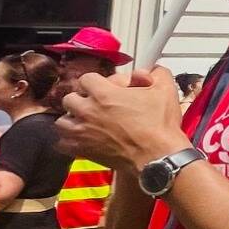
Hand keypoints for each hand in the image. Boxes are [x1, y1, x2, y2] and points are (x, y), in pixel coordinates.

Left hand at [57, 67, 186, 172]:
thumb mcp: (166, 90)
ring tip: (88, 123)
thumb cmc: (159, 126)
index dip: (97, 82)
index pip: (86, 78)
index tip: (106, 88)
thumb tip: (150, 71)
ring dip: (73, 120)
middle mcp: (88, 111)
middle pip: (70, 98)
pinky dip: (71, 141)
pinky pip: (63, 144)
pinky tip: (85, 140)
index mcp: (104, 93)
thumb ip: (157, 73)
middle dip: (82, 100)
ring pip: (62, 121)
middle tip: (96, 105)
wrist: (158, 157)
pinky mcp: (82, 150)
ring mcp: (82, 132)